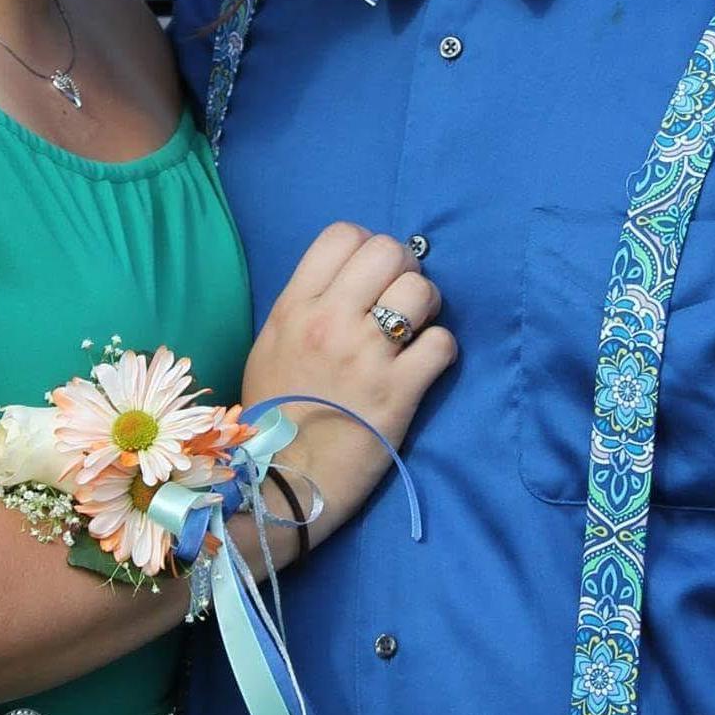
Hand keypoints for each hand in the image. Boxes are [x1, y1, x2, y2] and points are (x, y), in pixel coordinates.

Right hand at [239, 221, 456, 550]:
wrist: (284, 480)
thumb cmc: (276, 412)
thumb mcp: (272, 344)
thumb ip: (307, 305)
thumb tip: (353, 278)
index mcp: (296, 306)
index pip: (343, 234)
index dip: (367, 244)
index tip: (372, 272)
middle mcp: (330, 321)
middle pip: (388, 251)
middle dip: (404, 268)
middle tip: (401, 297)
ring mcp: (366, 355)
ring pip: (421, 291)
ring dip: (427, 306)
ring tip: (416, 329)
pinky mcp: (399, 391)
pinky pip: (442, 343)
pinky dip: (440, 350)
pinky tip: (425, 363)